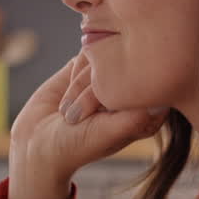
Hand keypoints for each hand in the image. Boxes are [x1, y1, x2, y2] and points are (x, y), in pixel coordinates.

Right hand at [8, 50, 166, 198]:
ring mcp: (112, 77)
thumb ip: (134, 118)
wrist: (37, 143)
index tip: (106, 112)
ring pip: (109, 56)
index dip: (129, 92)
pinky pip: (90, 52)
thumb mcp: (107, 134)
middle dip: (100, 89)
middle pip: (131, 68)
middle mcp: (133, 93)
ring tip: (72, 112)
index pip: (153, 85)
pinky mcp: (91, 65)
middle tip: (83, 116)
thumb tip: (162, 101)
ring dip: (84, 82)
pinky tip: (67, 94)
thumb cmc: (75, 146)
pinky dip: (76, 72)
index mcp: (147, 113)